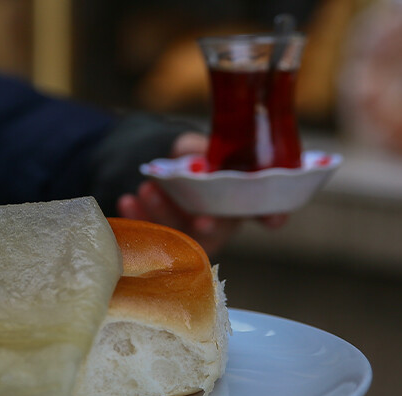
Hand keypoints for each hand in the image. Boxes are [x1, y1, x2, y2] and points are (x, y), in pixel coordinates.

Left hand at [117, 132, 288, 255]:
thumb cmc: (190, 159)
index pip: (269, 211)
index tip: (274, 219)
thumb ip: (200, 151)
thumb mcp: (197, 148)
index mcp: (241, 198)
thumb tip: (199, 163)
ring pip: (183, 236)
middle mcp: (221, 223)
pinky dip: (138, 219)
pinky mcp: (163, 241)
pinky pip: (151, 235)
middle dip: (210, 226)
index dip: (274, 216)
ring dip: (166, 216)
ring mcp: (190, 236)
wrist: (157, 172)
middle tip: (201, 219)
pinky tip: (127, 202)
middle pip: (219, 229)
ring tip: (146, 189)